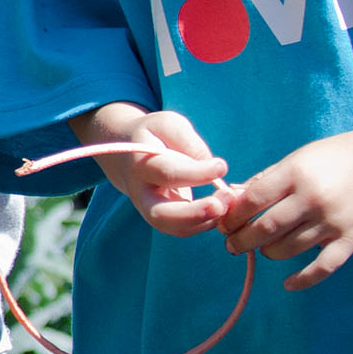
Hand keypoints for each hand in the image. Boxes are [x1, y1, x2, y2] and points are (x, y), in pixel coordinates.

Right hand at [72, 102, 230, 234]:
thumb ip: (189, 142)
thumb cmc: (152, 135)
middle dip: (194, 214)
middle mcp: (142, 193)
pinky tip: (222, 207)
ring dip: (205, 221)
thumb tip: (213, 168)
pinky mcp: (164, 218)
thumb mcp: (167, 124)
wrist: (125, 154)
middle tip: (220, 205)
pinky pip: (184, 229)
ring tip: (228, 202)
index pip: (167, 173)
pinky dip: (206, 223)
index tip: (222, 166)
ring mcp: (150, 210)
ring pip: (174, 228)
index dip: (196, 173)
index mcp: (141, 164)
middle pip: (161, 215)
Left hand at [205, 125, 352, 286]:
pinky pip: (322, 268)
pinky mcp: (352, 239)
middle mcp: (312, 198)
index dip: (232, 216)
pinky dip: (302, 280)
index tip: (224, 224)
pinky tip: (288, 283)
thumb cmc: (337, 157)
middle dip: (240, 241)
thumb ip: (267, 180)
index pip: (252, 201)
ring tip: (263, 249)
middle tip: (233, 244)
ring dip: (267, 253)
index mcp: (295, 174)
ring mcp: (333, 221)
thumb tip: (232, 201)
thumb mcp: (299, 158)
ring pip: (286, 249)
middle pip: (264, 229)